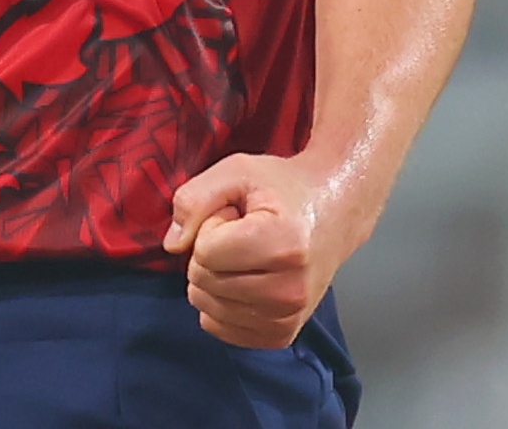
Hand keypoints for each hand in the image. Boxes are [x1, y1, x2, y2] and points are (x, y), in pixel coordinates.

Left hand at [164, 153, 352, 347]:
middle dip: (211, 252)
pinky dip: (220, 303)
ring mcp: (289, 317)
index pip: (204, 251)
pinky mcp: (282, 335)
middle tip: (244, 234)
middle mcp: (290, 289)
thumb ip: (195, 199)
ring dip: (217, 277)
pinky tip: (247, 279)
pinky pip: (219, 327)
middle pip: (203, 281)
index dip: (211, 226)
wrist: (335, 211)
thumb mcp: (236, 172)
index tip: (239, 216)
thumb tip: (172, 245)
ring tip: (249, 254)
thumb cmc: (284, 188)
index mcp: (284, 244)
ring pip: (207, 306)